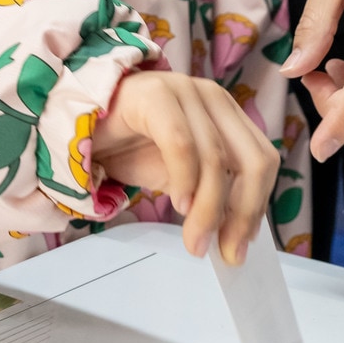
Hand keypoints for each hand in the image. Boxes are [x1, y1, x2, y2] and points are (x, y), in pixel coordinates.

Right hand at [92, 70, 278, 265]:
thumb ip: (211, 194)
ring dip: (208, 209)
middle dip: (243, 212)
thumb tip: (238, 235)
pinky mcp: (156, 94)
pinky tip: (178, 205)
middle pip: (251, 160)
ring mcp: (186, 91)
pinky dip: (185, 180)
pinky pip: (181, 144)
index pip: (263, 160)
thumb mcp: (182, 178)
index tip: (241, 244)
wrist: (80, 126)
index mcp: (227, 115)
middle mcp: (214, 98)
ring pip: (216, 159)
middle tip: (225, 251)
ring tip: (195, 241)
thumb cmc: (131, 147)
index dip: (258, 205)